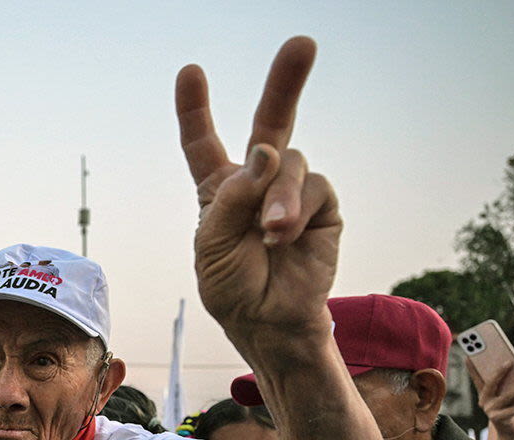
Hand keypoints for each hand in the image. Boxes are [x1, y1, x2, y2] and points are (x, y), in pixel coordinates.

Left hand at [176, 36, 339, 338]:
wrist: (267, 321)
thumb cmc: (232, 285)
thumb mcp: (211, 243)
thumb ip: (230, 197)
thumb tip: (267, 153)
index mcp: (220, 188)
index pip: (204, 142)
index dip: (197, 108)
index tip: (191, 72)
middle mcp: (259, 181)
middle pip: (271, 120)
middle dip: (286, 81)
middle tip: (304, 43)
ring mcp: (293, 190)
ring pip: (290, 162)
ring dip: (277, 196)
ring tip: (270, 233)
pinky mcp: (323, 205)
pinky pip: (313, 185)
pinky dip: (295, 208)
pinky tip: (283, 236)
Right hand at [467, 356, 513, 439]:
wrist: (509, 433)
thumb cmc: (510, 411)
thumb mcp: (505, 397)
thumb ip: (505, 387)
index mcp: (484, 395)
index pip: (477, 378)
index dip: (471, 367)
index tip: (469, 356)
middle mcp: (484, 402)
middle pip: (490, 384)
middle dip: (499, 372)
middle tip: (508, 362)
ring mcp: (489, 410)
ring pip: (505, 396)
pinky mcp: (497, 418)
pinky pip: (513, 408)